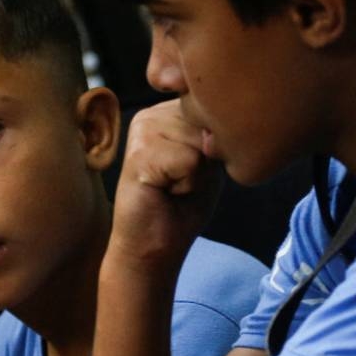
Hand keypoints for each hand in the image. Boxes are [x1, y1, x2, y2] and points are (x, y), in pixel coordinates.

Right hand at [108, 99, 222, 273]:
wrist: (153, 245)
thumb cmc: (182, 205)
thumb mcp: (209, 160)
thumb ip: (214, 134)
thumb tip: (208, 129)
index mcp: (167, 111)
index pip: (215, 112)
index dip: (217, 150)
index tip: (192, 171)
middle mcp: (150, 114)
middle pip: (209, 125)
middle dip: (207, 161)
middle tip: (181, 182)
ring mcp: (141, 131)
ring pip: (201, 142)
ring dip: (197, 174)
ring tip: (172, 187)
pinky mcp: (138, 154)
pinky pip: (189, 161)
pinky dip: (187, 184)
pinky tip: (165, 192)